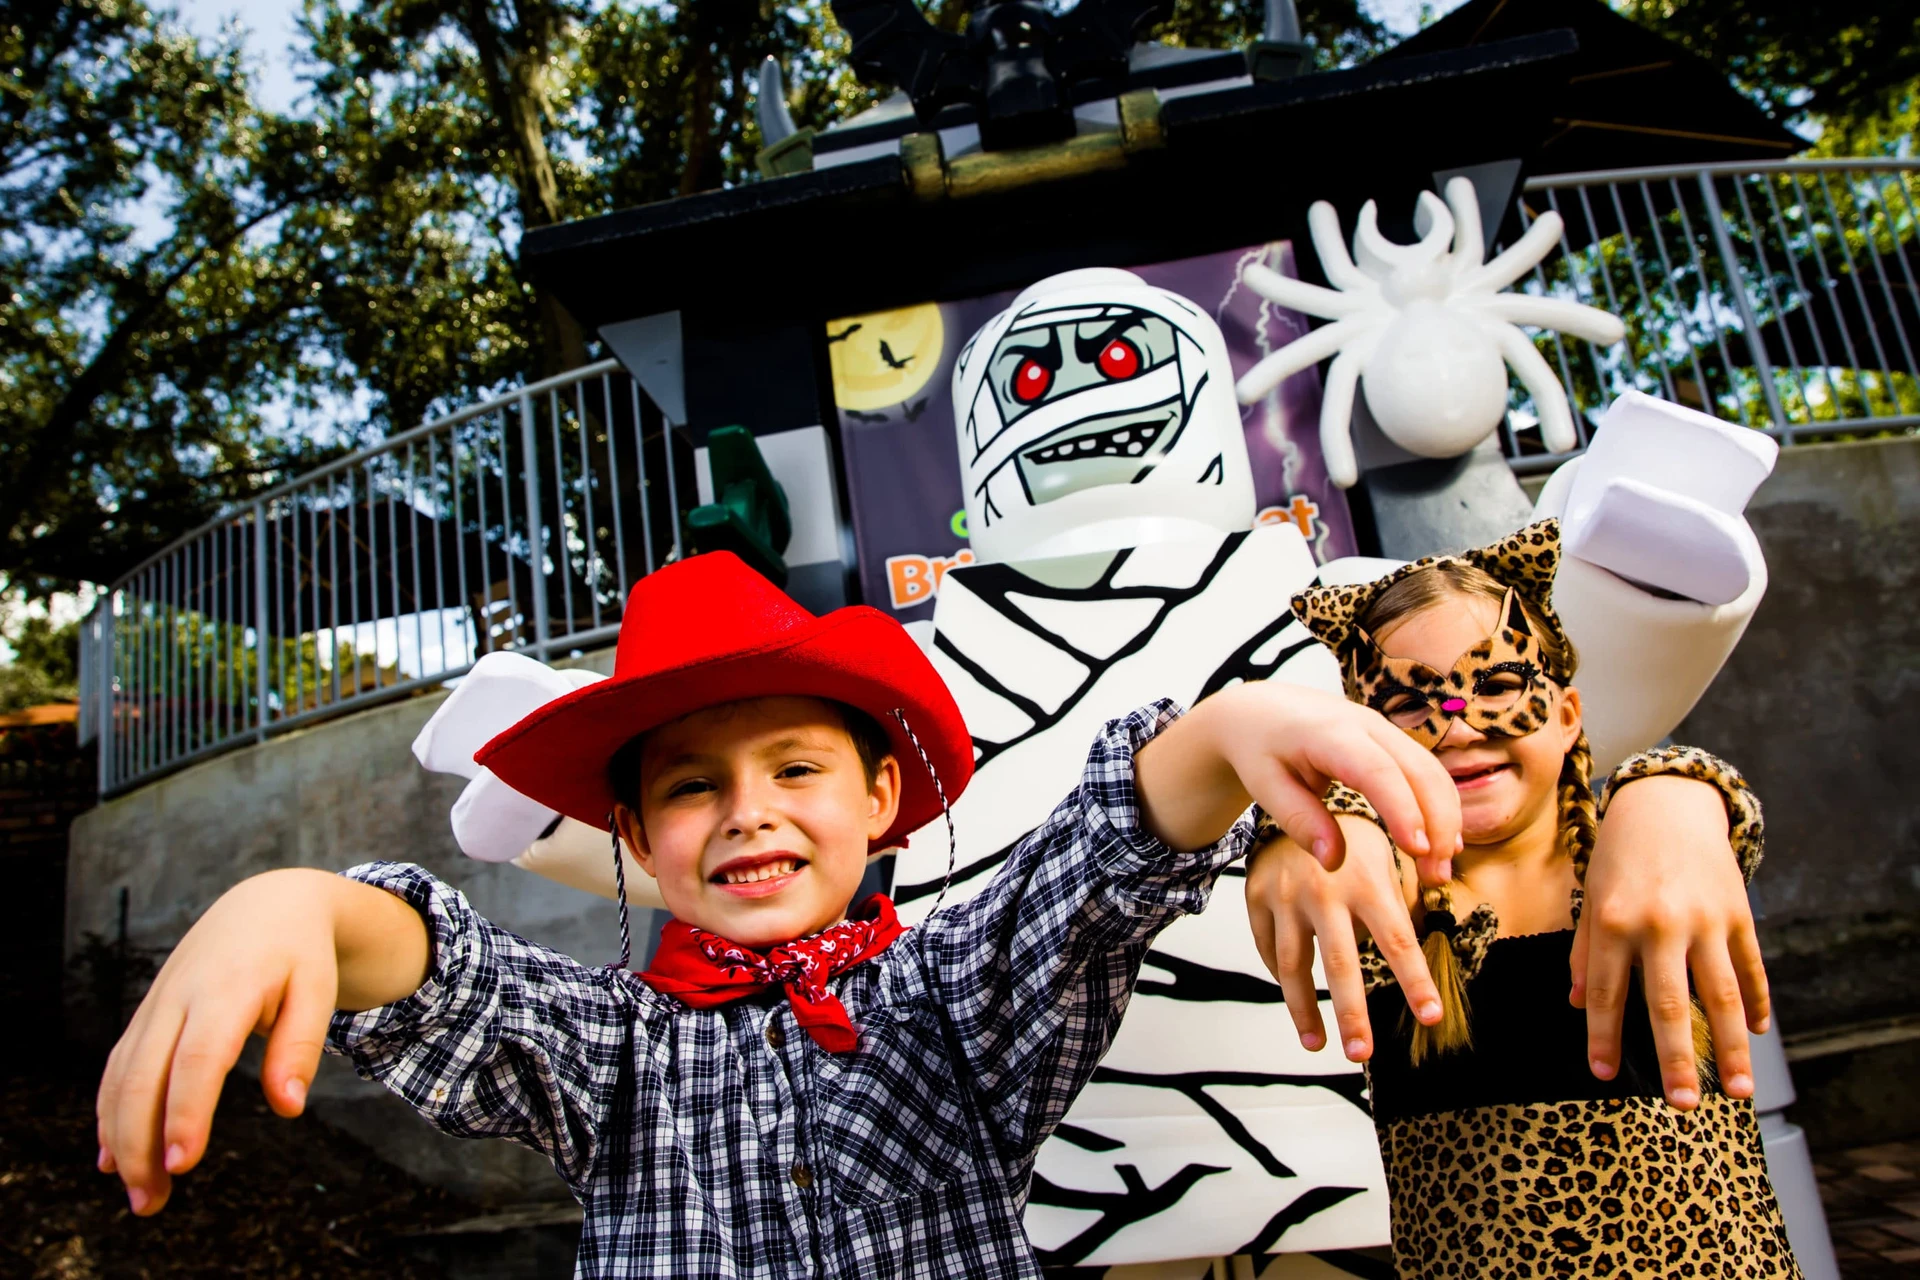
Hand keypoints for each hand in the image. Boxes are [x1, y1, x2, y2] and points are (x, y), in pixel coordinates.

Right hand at [95, 870, 426, 1214]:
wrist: (267, 904)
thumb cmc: (299, 952)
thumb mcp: (318, 989)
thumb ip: (301, 1045)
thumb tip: (289, 1107)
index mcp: (227, 988)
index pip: (198, 1058)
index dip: (185, 1112)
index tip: (181, 1162)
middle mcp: (180, 997)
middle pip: (146, 1076)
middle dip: (140, 1142)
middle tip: (152, 1200)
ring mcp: (157, 1005)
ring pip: (122, 1077)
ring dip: (120, 1139)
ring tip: (139, 1194)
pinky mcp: (147, 1015)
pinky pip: (119, 1068)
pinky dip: (110, 1113)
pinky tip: (113, 1157)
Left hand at [1138, 682, 1461, 876]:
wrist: (1260, 709)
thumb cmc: (1259, 747)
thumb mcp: (1265, 785)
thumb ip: (1299, 821)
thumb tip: (1334, 862)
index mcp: (1329, 733)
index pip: (1377, 770)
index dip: (1403, 809)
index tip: (1418, 850)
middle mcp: (1366, 725)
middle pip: (1420, 770)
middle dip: (1438, 823)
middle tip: (1435, 877)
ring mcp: (1385, 729)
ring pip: (1432, 771)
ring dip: (1446, 820)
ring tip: (1439, 870)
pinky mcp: (1393, 740)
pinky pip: (1428, 771)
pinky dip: (1440, 807)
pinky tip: (1440, 844)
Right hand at [1246, 817, 1440, 1061]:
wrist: (1290, 792)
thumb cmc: (1351, 838)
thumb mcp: (1383, 858)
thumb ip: (1400, 904)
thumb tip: (1425, 955)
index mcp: (1365, 880)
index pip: (1398, 942)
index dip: (1416, 983)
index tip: (1431, 1017)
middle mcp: (1324, 890)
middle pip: (1340, 965)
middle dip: (1353, 1014)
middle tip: (1363, 1054)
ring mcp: (1285, 895)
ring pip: (1293, 966)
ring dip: (1306, 1011)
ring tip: (1318, 1044)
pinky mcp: (1255, 896)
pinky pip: (1269, 950)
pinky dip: (1282, 978)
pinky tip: (1297, 1001)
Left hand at [1572, 775, 1767, 1108]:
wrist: (1667, 806)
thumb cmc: (1619, 858)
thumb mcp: (1590, 898)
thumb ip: (1585, 952)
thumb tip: (1576, 1004)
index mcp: (1613, 922)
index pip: (1606, 992)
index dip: (1604, 1036)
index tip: (1603, 1075)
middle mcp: (1659, 923)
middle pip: (1669, 1003)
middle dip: (1676, 1058)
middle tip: (1682, 1105)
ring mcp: (1705, 920)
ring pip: (1722, 995)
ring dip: (1732, 1047)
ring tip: (1737, 1091)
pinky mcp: (1739, 914)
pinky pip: (1751, 969)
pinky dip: (1757, 1004)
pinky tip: (1756, 1034)